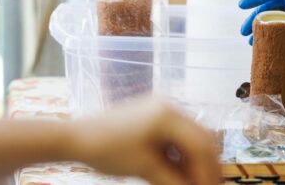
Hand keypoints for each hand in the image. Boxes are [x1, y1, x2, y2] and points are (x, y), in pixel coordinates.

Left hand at [76, 101, 220, 184]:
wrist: (76, 137)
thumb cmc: (108, 151)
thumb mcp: (144, 169)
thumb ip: (174, 181)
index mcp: (169, 116)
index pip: (201, 145)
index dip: (208, 170)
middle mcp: (170, 107)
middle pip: (201, 137)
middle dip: (206, 164)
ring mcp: (161, 109)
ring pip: (190, 136)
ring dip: (194, 159)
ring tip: (194, 181)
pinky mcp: (153, 115)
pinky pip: (176, 134)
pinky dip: (181, 153)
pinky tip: (179, 170)